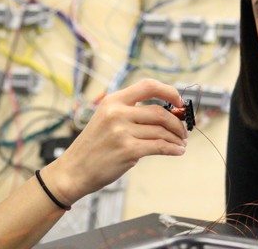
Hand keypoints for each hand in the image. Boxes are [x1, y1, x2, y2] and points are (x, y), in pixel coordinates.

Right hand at [41, 79, 186, 205]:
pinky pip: (159, 147)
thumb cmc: (93, 147)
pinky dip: (173, 149)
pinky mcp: (128, 150)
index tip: (179, 102)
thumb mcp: (106, 119)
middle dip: (177, 122)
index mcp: (112, 101)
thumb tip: (166, 115)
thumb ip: (131, 113)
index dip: (169, 91)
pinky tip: (177, 151)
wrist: (73, 170)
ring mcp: (122, 131)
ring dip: (177, 138)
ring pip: (161, 131)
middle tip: (183, 131)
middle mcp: (117, 113)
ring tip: (181, 144)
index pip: (148, 86)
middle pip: (160, 112)